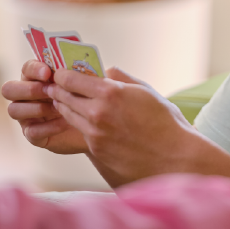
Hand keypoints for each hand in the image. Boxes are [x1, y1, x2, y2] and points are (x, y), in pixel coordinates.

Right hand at [1, 61, 87, 154]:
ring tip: (59, 108)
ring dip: (36, 108)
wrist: (95, 126)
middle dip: (28, 89)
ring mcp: (25, 115)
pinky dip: (48, 127)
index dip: (34, 69)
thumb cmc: (88, 99)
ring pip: (14, 110)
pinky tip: (64, 123)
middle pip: (9, 89)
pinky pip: (31, 131)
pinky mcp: (33, 134)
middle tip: (48, 91)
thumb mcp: (88, 84)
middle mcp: (25, 95)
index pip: (26, 68)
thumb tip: (98, 66)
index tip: (48, 72)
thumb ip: (85, 74)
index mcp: (35, 78)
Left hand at [44, 67, 205, 183]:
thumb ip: (121, 78)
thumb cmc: (165, 122)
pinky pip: (81, 131)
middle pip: (64, 96)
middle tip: (56, 85)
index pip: (71, 79)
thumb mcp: (145, 91)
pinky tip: (84, 120)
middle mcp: (97, 113)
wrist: (173, 157)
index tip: (60, 73)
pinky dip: (79, 123)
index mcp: (110, 93)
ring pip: (68, 115)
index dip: (62, 74)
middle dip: (59, 89)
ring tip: (65, 101)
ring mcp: (95, 133)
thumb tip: (105, 71)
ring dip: (64, 107)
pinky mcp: (96, 149)